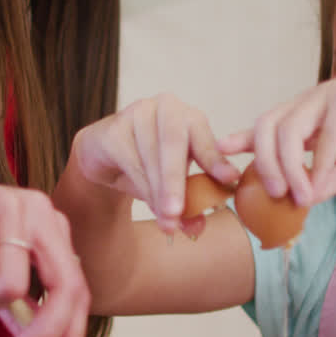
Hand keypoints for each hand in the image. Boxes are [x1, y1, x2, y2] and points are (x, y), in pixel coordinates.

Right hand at [70, 94, 239, 235]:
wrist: (105, 154)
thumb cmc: (148, 165)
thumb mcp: (174, 184)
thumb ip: (188, 203)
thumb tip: (196, 228)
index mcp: (190, 119)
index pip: (205, 140)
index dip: (216, 160)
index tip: (230, 178)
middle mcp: (167, 108)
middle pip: (174, 143)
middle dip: (177, 181)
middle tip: (178, 213)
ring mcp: (138, 113)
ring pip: (150, 156)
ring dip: (157, 192)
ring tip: (166, 221)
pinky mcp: (114, 128)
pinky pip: (129, 160)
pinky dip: (140, 186)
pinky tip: (147, 204)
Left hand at [221, 53, 335, 206]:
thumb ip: (323, 182)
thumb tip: (295, 204)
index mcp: (307, 117)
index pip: (265, 126)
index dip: (241, 140)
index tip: (222, 155)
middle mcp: (310, 102)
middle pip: (266, 127)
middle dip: (262, 163)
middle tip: (271, 195)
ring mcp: (327, 96)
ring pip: (289, 129)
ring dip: (288, 167)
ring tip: (295, 195)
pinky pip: (326, 130)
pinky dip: (320, 159)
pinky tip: (321, 180)